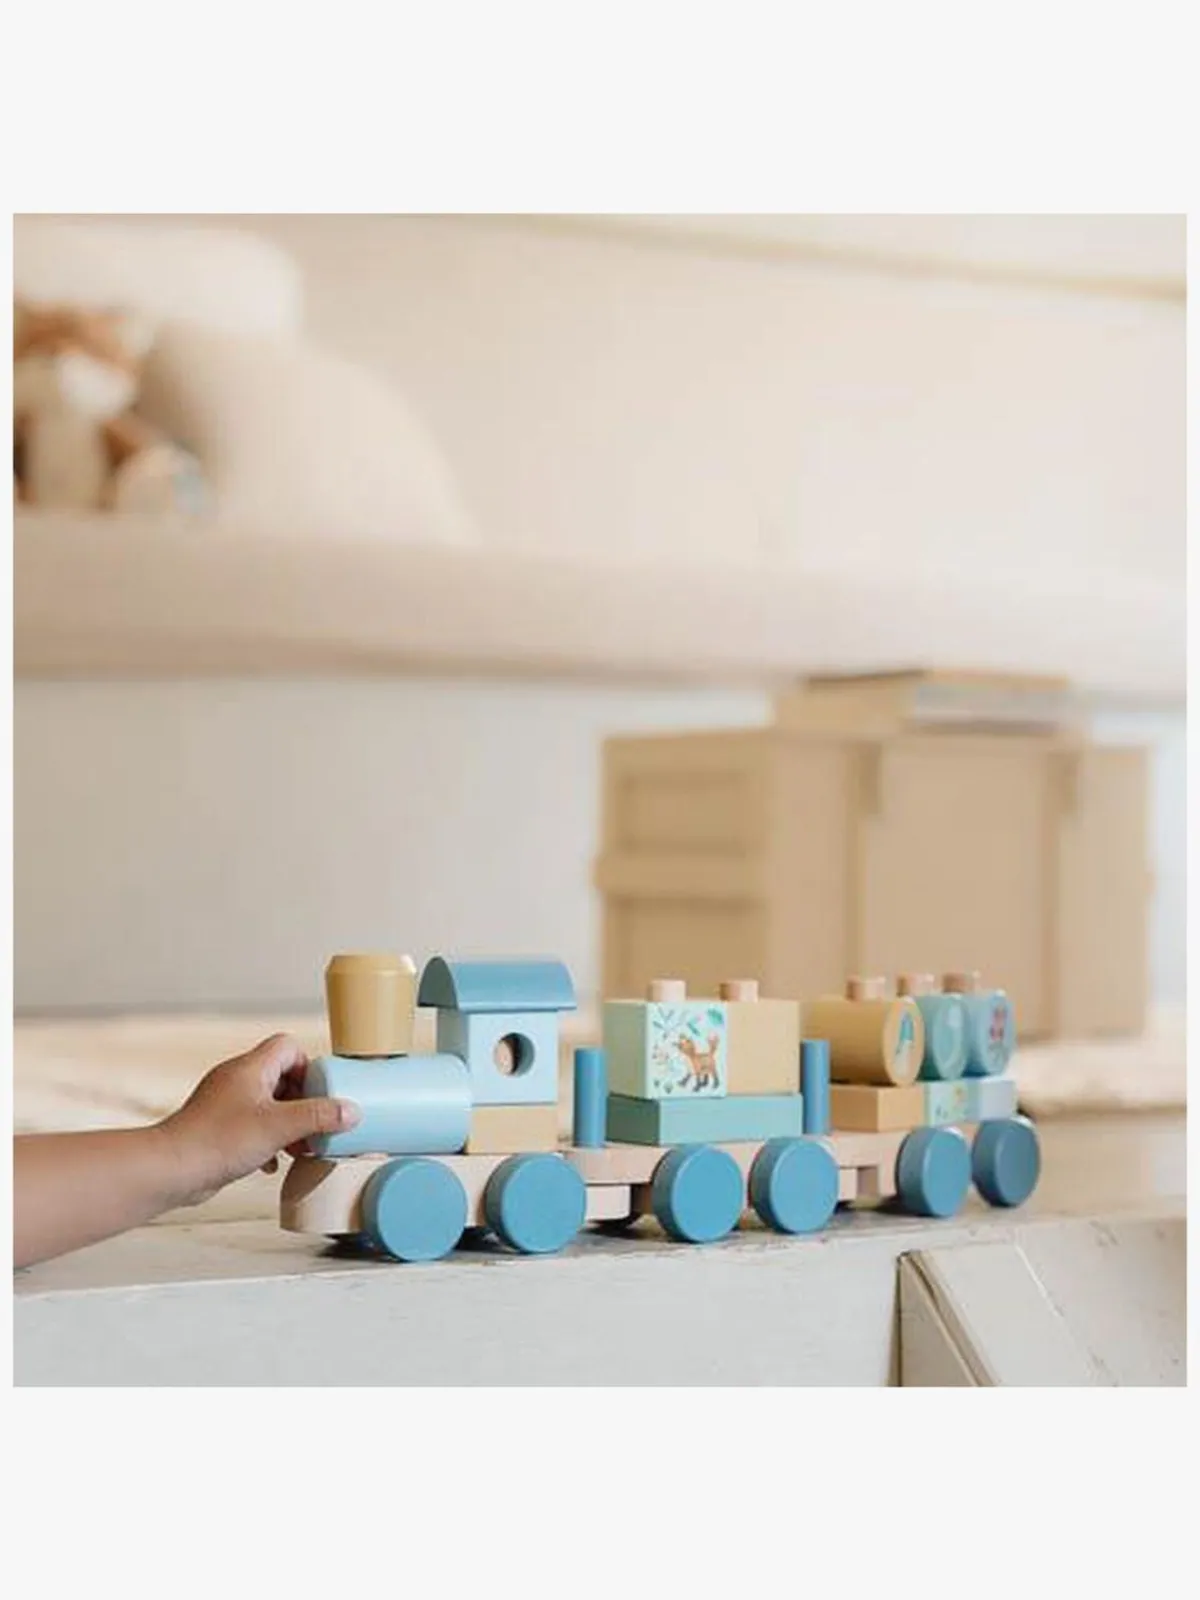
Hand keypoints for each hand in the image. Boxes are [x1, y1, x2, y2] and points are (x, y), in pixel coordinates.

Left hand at [159, 1034, 359, 1204]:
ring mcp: (224, 1103)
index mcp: (250, 1068)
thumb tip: (349, 1111)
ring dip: (287, 1124)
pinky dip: (267, 1140)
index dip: (309, 1068)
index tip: (320, 1094)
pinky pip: (251, 1125)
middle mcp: (236, 1080)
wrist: (171, 1169)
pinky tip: (270, 1162)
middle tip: (314, 1125)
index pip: (288, 1047)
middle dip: (302, 1102)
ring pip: (267, 1104)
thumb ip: (318, 1116)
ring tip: (298, 1146)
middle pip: (281, 1077)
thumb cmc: (216, 1142)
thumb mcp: (279, 1127)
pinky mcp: (217, 1127)